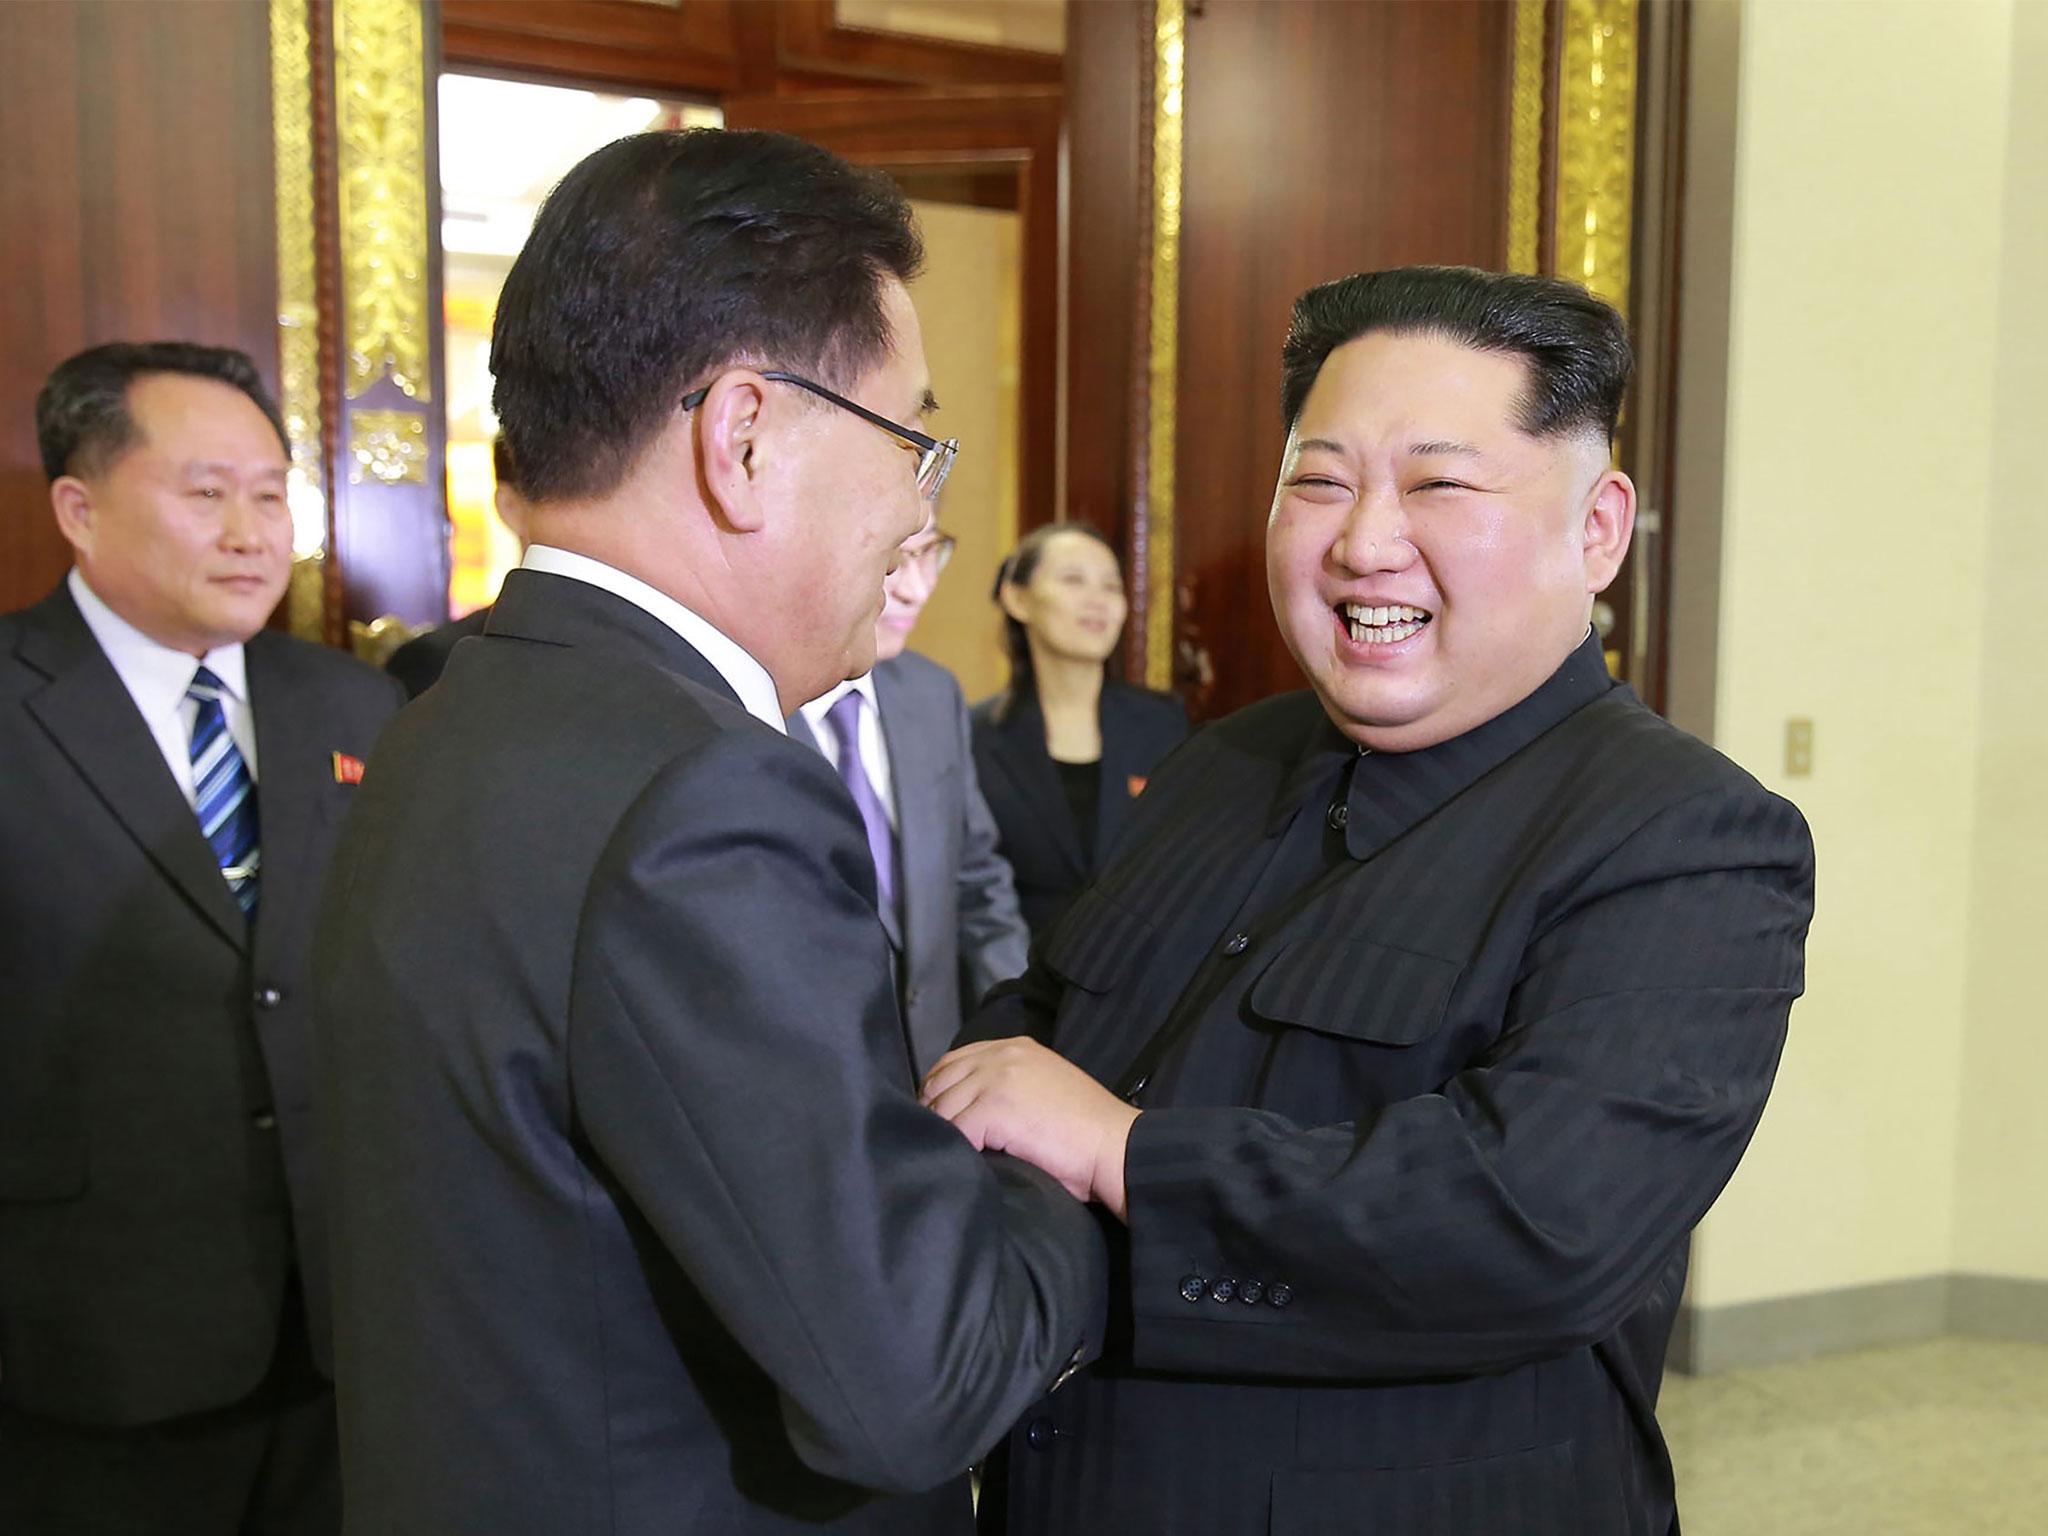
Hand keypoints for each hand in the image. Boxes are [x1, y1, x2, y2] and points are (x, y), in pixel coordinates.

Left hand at [921, 1038, 1140, 1221]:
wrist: (1116, 1147)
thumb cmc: (1086, 1131)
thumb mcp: (1045, 1087)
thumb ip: (1008, 1084)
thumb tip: (968, 1107)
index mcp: (1015, 1047)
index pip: (953, 1061)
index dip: (938, 1090)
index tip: (935, 1116)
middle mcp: (1002, 1055)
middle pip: (941, 1080)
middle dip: (932, 1111)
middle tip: (935, 1141)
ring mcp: (997, 1080)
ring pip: (942, 1108)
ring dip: (942, 1134)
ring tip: (946, 1156)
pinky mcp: (994, 1109)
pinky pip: (955, 1131)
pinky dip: (955, 1150)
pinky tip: (966, 1163)